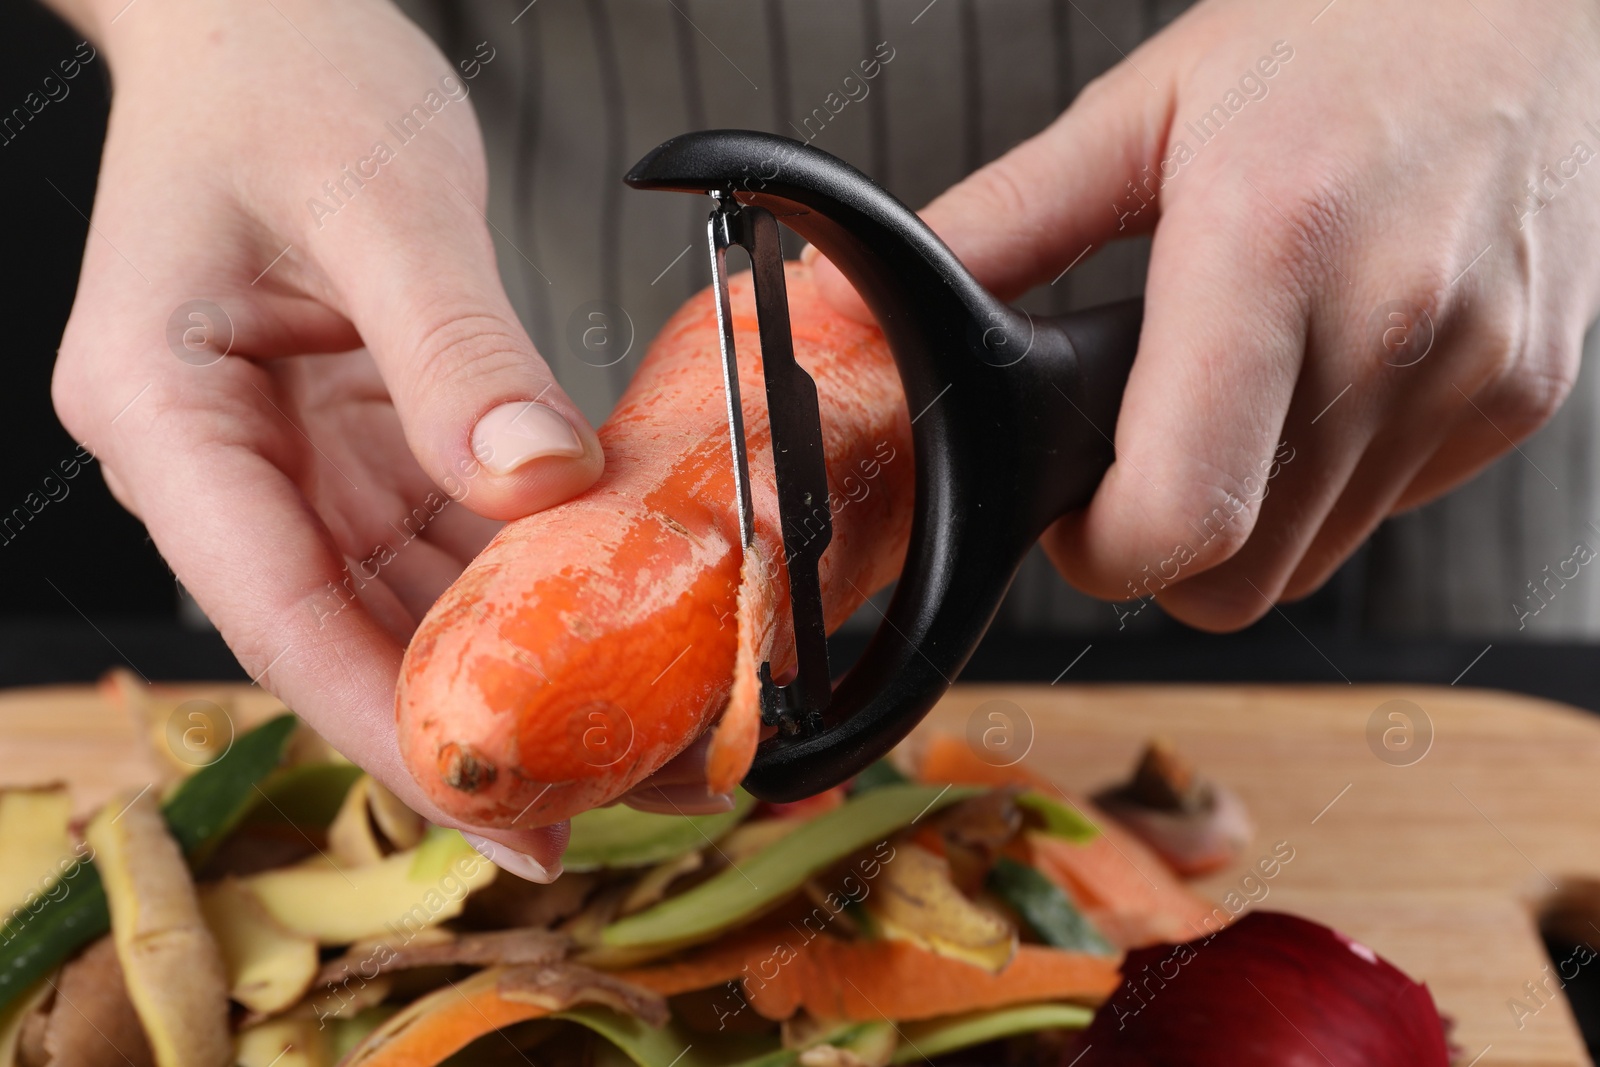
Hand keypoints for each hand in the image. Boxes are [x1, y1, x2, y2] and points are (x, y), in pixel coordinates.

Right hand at [49, 0, 602, 877]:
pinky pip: (427, 537)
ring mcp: (277, 453)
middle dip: (458, 724)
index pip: (274, 610)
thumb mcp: (380, 203)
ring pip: (388, 601)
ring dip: (494, 668)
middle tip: (587, 808)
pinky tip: (589, 626)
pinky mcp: (344, 436)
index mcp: (163, 405)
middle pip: (336, 633)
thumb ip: (456, 348)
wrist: (266, 19)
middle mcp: (209, 455)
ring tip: (610, 739)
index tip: (498, 808)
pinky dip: (506, 585)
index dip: (385, 726)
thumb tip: (539, 483)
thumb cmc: (284, 76)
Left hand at [812, 0, 1599, 629]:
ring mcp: (1473, 372)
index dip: (1103, 552)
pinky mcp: (1521, 395)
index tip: (1074, 516)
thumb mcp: (1145, 107)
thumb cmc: (1341, 30)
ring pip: (1313, 560)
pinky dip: (1330, 479)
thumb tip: (882, 297)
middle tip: (1134, 466)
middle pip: (1241, 579)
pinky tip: (1319, 379)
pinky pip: (1389, 508)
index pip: (1183, 517)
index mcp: (1268, 251)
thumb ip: (1010, 222)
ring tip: (1230, 401)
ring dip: (1247, 516)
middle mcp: (1389, 328)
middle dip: (1162, 551)